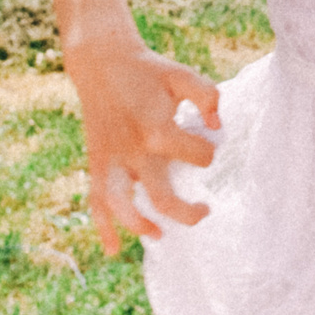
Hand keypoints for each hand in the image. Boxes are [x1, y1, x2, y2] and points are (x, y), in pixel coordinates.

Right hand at [64, 34, 221, 254]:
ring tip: (159, 235)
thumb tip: (218, 126)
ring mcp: (111, 161)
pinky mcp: (97, 164)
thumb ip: (207, 95)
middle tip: (205, 210)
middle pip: (160, 196)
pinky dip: (103, 227)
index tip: (208, 144)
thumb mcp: (183, 75)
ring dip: (140, 225)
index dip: (208, 152)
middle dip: (185, 211)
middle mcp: (133, 151)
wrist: (102, 64)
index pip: (196, 156)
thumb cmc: (150, 72)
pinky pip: (96, 202)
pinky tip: (114, 249)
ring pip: (122, 206)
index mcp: (157, 128)